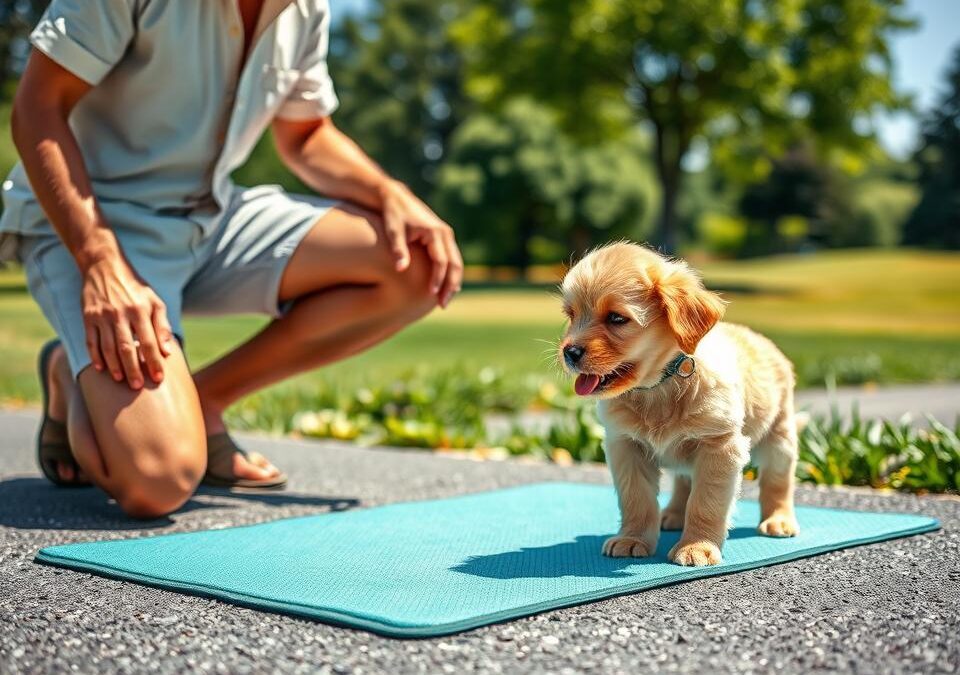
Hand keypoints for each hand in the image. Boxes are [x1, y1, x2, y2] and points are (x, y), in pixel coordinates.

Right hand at [80, 256, 173, 387]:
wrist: (104, 266)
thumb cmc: (135, 288)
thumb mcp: (154, 301)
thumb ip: (162, 325)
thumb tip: (168, 351)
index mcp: (140, 310)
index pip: (149, 342)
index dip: (154, 361)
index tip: (159, 378)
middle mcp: (120, 314)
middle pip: (127, 349)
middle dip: (133, 369)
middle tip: (137, 386)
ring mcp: (102, 316)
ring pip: (108, 348)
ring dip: (114, 367)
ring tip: (121, 380)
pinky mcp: (88, 317)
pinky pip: (91, 341)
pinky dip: (95, 357)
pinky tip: (101, 369)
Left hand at [379, 180, 462, 307]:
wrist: (396, 196)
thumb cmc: (392, 215)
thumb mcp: (393, 231)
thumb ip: (398, 250)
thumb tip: (400, 269)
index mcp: (434, 232)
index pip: (441, 261)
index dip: (437, 279)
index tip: (430, 294)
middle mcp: (445, 233)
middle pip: (455, 264)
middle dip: (450, 285)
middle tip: (443, 304)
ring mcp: (446, 234)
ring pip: (456, 262)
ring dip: (453, 282)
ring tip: (444, 300)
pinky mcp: (443, 237)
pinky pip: (451, 258)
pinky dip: (450, 274)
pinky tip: (444, 288)